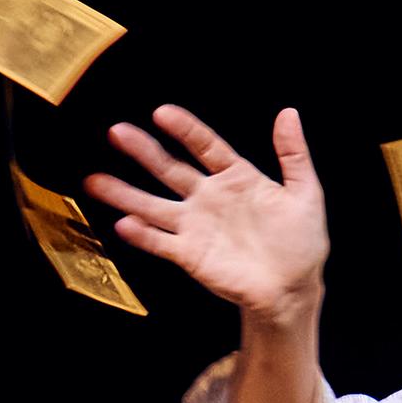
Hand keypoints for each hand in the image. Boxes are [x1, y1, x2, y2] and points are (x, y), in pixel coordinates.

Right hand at [88, 104, 329, 320]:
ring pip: (153, 205)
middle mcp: (209, 198)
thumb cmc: (301, 243)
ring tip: (96, 181)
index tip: (161, 113)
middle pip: (169, 169)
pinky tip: (123, 224)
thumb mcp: (306, 192)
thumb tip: (288, 113)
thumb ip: (293, 153)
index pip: (205, 146)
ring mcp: (195, 226)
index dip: (184, 129)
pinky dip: (142, 235)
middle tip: (117, 133)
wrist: (292, 289)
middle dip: (142, 151)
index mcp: (237, 177)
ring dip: (124, 194)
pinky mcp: (188, 255)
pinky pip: (160, 242)